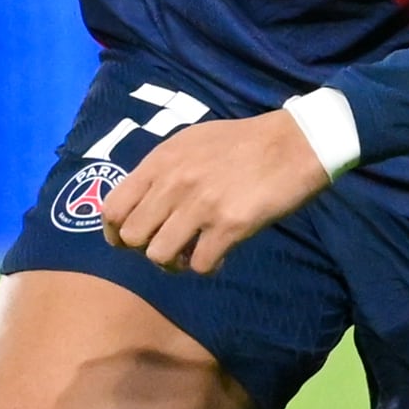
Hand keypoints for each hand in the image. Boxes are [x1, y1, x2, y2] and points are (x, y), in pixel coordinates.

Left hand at [98, 111, 331, 275]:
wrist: (295, 142)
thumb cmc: (242, 142)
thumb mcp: (191, 142)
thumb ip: (162, 170)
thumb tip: (141, 201)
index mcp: (160, 161)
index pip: (113, 207)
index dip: (114, 233)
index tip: (127, 242)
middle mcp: (174, 183)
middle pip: (133, 237)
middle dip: (145, 249)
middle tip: (167, 247)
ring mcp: (200, 205)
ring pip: (159, 256)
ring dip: (173, 263)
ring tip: (191, 254)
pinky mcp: (229, 226)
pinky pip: (199, 265)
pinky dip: (207, 266)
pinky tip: (219, 254)